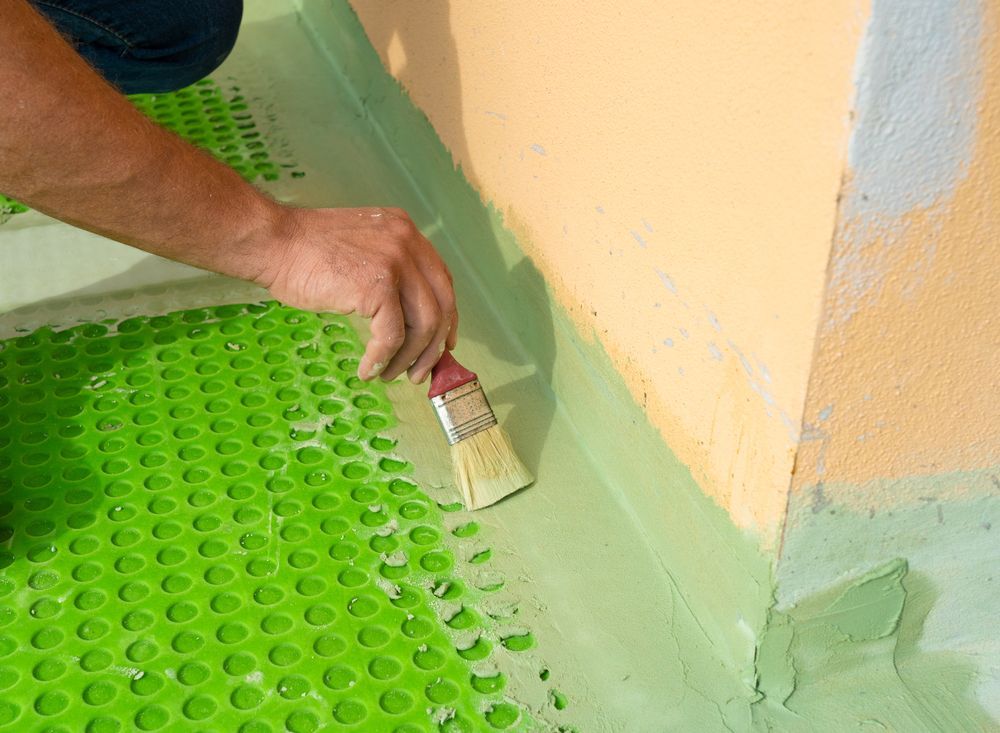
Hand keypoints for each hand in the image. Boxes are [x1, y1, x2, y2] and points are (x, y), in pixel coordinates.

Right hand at [259, 206, 457, 383]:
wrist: (274, 243)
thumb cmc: (305, 253)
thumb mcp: (361, 250)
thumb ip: (389, 273)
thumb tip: (407, 319)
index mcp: (406, 231)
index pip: (442, 281)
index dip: (447, 318)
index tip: (442, 345)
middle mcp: (408, 242)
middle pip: (442, 305)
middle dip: (434, 347)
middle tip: (420, 372)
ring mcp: (395, 262)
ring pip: (423, 325)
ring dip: (409, 358)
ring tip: (389, 374)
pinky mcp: (378, 285)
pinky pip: (392, 335)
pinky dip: (382, 358)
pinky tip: (368, 369)